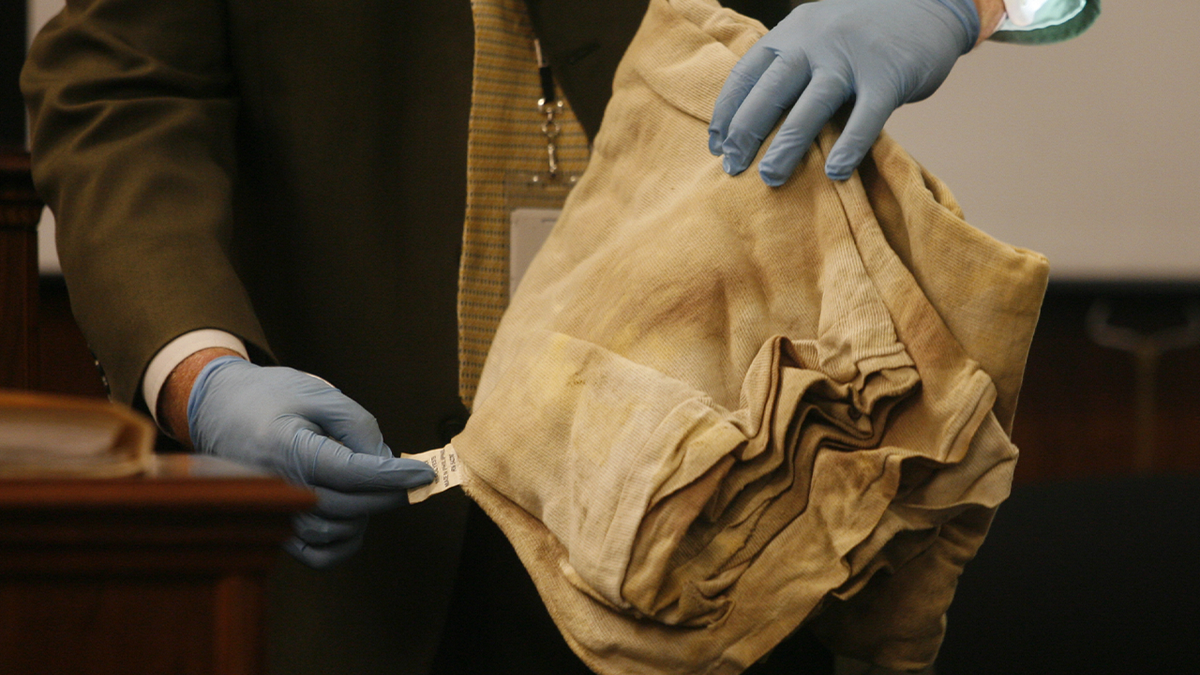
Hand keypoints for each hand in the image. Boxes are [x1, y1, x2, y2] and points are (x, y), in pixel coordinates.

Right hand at [186, 356, 435, 567]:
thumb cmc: (271, 395)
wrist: (218, 407)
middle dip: (389, 493)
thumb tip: (386, 461)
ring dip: (366, 513)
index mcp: (288, 449)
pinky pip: (315, 553)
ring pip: (336, 531)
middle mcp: (277, 488)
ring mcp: (273, 512)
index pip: (353, 474)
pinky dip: (343, 542)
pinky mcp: (274, 527)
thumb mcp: (320, 395)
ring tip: (373, 486)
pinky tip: (355, 516)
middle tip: (411, 478)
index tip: (426, 473)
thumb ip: (358, 426)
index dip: (394, 476)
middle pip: (350, 505)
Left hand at [709, 0, 980, 184]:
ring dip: (787, 145)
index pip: (746, 74)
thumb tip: (751, 123)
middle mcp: (815, 42)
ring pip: (811, 105)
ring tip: (771, 178)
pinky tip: (835, 172)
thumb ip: (787, 68)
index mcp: (790, 34)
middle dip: (746, 132)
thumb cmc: (860, 35)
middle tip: (732, 168)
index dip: (728, 112)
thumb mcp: (815, 37)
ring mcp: (852, 58)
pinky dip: (850, 146)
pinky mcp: (889, 76)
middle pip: (770, 91)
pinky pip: (865, 116)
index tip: (717, 146)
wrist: (927, 4)